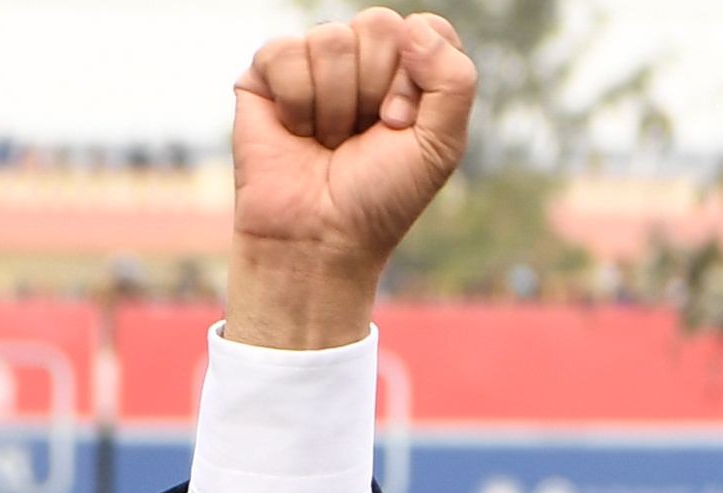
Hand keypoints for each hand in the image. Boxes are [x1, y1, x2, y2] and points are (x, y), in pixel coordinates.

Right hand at [227, 9, 474, 348]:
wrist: (320, 236)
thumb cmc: (382, 195)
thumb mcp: (440, 146)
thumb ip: (455, 83)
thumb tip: (416, 27)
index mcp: (409, 72)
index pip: (425, 30)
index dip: (416, 77)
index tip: (401, 124)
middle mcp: (363, 59)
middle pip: (379, 26)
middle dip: (376, 90)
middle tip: (365, 135)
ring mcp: (314, 61)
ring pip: (331, 39)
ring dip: (336, 105)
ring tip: (330, 140)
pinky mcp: (267, 70)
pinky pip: (285, 52)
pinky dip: (297, 103)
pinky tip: (297, 131)